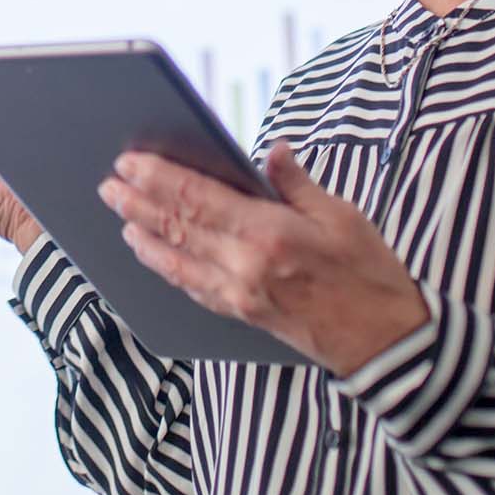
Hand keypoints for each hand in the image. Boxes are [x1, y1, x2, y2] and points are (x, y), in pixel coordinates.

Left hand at [98, 140, 428, 376]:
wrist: (386, 343)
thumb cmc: (369, 274)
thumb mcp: (341, 216)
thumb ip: (297, 183)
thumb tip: (272, 151)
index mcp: (269, 233)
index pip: (198, 198)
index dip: (158, 178)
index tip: (130, 161)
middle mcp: (245, 265)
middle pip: (178, 228)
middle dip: (137, 204)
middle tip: (108, 185)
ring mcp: (240, 295)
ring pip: (177, 260)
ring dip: (143, 237)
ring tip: (120, 217)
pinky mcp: (243, 315)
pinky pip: (194, 288)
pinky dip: (168, 269)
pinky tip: (153, 255)